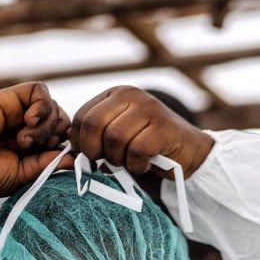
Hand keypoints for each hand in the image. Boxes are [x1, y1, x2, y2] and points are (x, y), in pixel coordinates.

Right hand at [0, 82, 71, 198]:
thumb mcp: (24, 175)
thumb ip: (49, 163)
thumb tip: (74, 156)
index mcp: (29, 146)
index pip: (60, 137)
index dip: (64, 145)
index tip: (54, 157)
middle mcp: (24, 126)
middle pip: (60, 119)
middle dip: (57, 134)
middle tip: (39, 148)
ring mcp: (16, 111)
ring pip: (52, 106)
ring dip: (46, 124)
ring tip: (24, 140)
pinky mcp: (8, 98)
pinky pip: (39, 90)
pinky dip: (42, 105)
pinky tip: (29, 121)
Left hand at [69, 86, 213, 177]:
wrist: (189, 152)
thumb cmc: (148, 147)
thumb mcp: (118, 135)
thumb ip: (96, 136)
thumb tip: (70, 153)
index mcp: (115, 94)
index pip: (81, 116)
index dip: (79, 142)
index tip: (89, 157)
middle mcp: (131, 95)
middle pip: (93, 125)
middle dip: (94, 151)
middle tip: (105, 163)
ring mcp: (149, 109)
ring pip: (114, 139)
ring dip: (118, 159)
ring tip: (129, 162)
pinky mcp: (164, 127)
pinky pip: (136, 150)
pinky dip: (136, 165)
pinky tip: (144, 164)